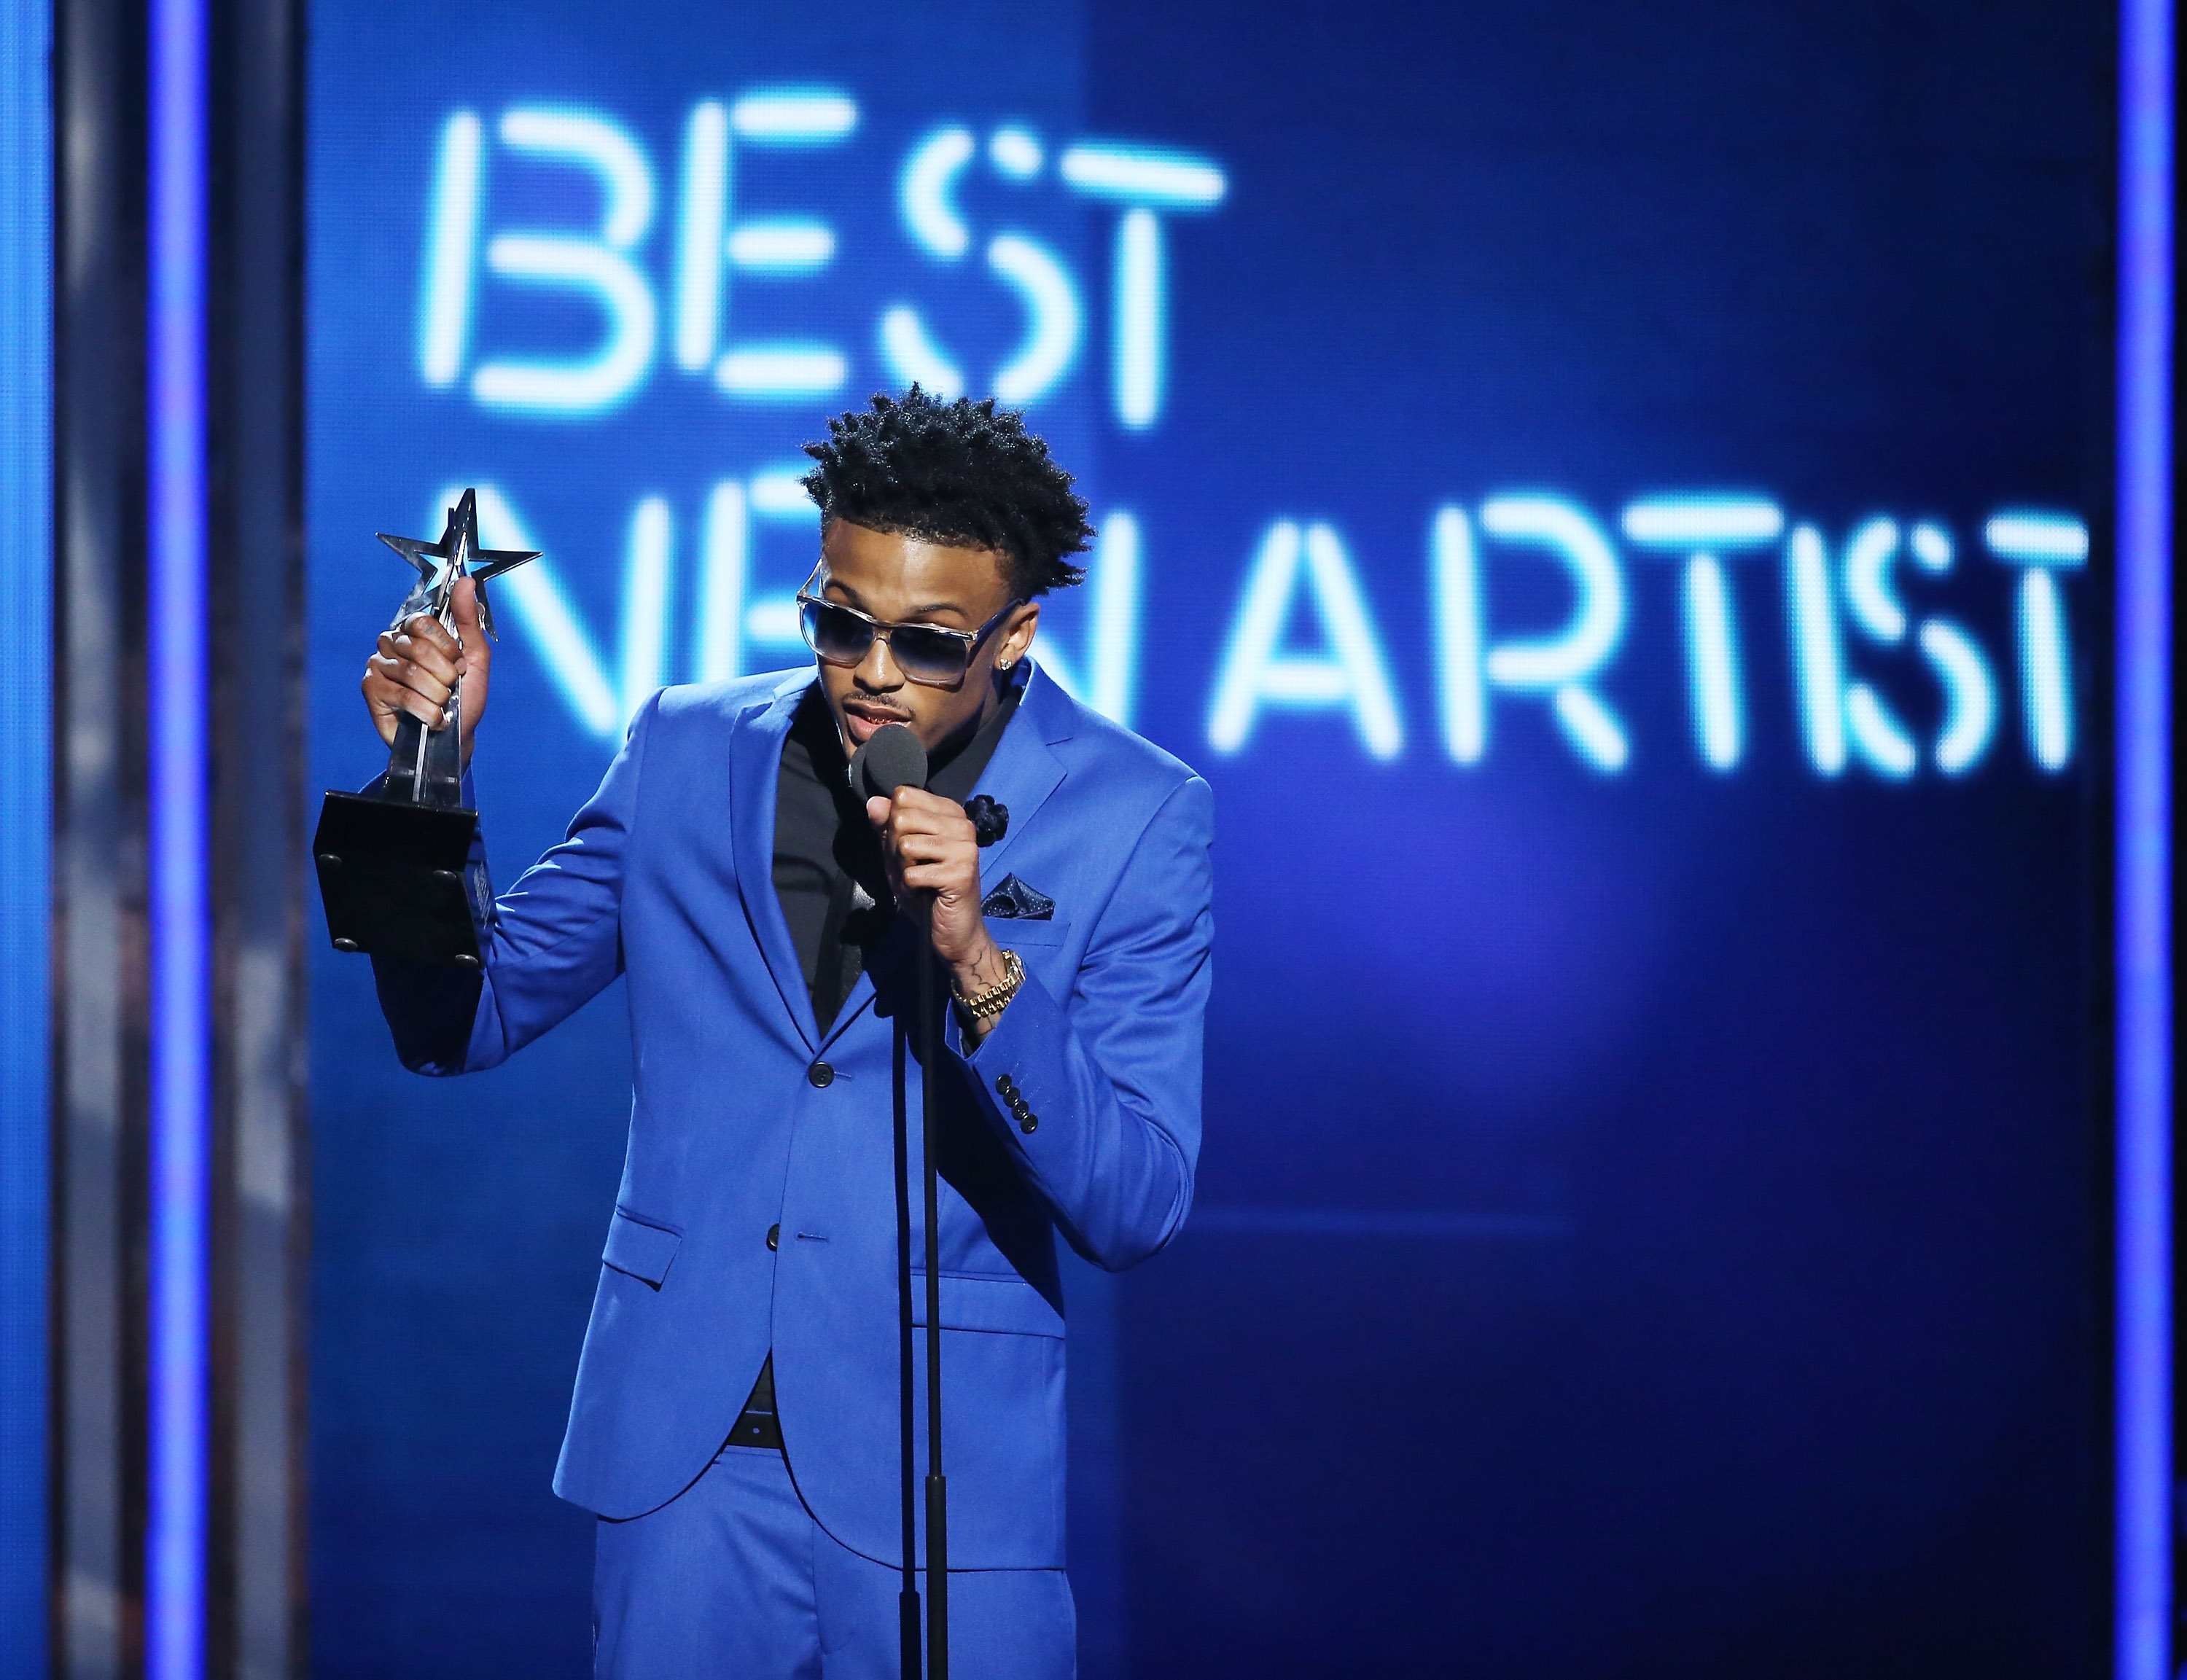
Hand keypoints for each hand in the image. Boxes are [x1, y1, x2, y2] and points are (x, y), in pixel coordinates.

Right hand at [362, 575, 491, 766]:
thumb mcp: (476, 658)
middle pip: (418, 648)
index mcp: (415, 631)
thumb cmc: (465, 697)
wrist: (456, 738)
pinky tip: (433, 718)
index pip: (422, 622)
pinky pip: (401, 694)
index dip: (446, 646)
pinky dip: (426, 710)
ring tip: (442, 705)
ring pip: (411, 673)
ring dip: (438, 695)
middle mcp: (392, 643)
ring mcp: (378, 665)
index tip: (459, 664)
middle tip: (451, 688)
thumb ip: (469, 619)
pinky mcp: (371, 690)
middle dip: (445, 674)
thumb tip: (466, 581)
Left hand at [867, 786, 1011, 1012]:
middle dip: (895, 848)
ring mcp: (965, 847)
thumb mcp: (900, 855)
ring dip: (904, 869)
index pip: (903, 796)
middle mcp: (963, 824)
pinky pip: (912, 874)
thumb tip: (873, 802)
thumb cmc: (927, 889)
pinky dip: (911, 888)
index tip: (910, 848)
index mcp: (951, 812)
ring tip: (921, 881)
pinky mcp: (961, 873)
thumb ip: (887, 827)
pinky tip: (927, 893)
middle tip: (914, 868)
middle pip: (901, 818)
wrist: (954, 930)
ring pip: (905, 845)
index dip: (893, 824)